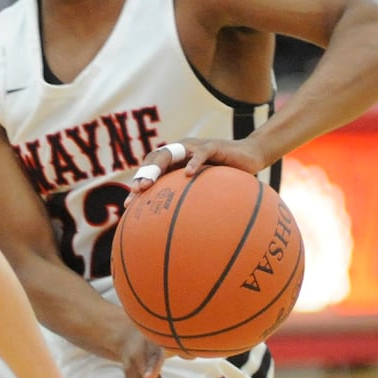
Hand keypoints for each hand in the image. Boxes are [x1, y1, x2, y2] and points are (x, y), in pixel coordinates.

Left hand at [126, 138, 267, 199]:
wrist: (250, 156)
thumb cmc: (226, 176)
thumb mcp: (205, 189)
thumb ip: (190, 201)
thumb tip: (176, 231)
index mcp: (176, 160)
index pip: (151, 170)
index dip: (139, 184)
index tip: (128, 206)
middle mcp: (181, 151)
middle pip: (155, 159)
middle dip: (142, 176)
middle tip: (135, 193)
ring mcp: (195, 147)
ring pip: (170, 154)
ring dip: (157, 168)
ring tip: (147, 184)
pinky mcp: (213, 146)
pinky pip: (201, 154)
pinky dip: (193, 163)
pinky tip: (188, 174)